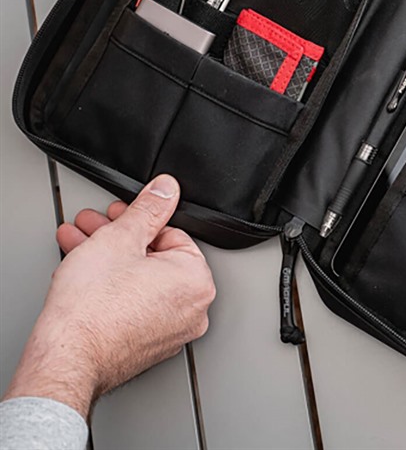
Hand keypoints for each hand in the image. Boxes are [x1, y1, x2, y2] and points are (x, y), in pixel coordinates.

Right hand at [2, 175, 215, 418]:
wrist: (65, 360)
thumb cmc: (94, 310)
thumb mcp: (121, 238)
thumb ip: (148, 208)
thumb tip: (166, 189)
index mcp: (197, 281)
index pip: (172, 234)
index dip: (139, 220)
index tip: (119, 214)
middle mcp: (192, 310)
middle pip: (154, 257)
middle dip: (118, 237)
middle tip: (95, 226)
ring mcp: (169, 332)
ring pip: (139, 281)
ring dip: (107, 258)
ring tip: (80, 245)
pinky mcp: (145, 346)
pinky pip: (133, 305)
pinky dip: (111, 288)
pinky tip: (84, 275)